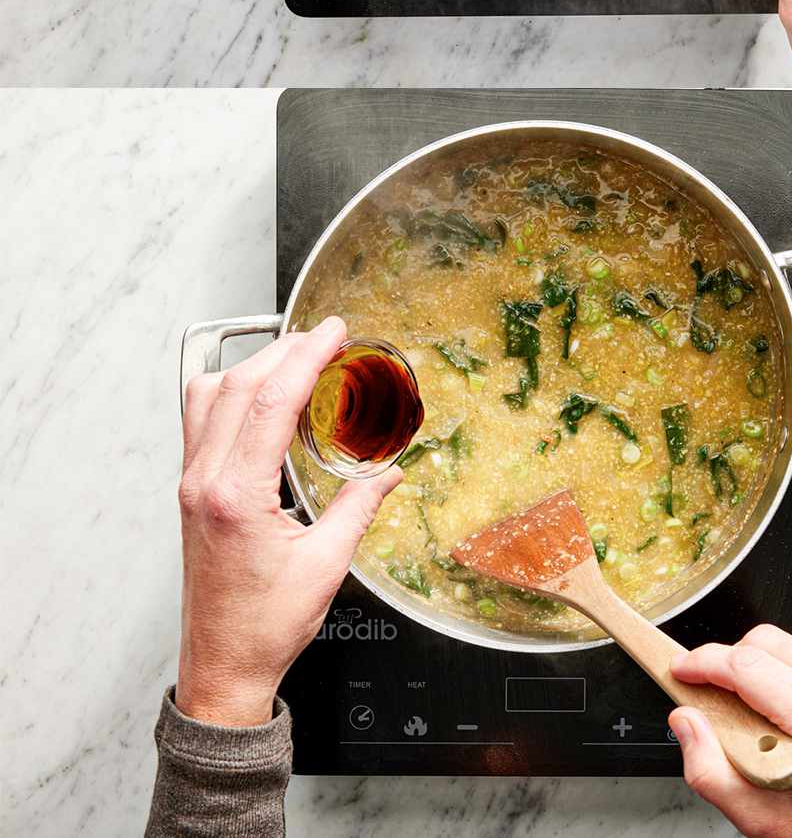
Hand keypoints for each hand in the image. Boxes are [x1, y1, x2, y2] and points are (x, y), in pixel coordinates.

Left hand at [176, 317, 400, 724]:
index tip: (333, 332)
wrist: (223, 668)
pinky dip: (231, 391)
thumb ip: (359, 507)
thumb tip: (390, 472)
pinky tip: (260, 392)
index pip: (271, 401)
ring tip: (295, 355)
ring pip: (208, 395)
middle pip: (238, 385)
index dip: (305, 356)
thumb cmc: (264, 627)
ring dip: (252, 364)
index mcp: (236, 496)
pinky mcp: (191, 491)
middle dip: (284, 349)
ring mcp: (191, 484)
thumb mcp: (326, 564)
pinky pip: (200, 420)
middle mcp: (204, 482)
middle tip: (325, 336)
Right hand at [669, 626, 791, 837]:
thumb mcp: (762, 821)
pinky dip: (784, 674)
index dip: (703, 663)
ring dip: (757, 669)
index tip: (681, 669)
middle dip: (727, 664)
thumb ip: (709, 772)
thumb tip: (685, 721)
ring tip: (759, 719)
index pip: (748, 666)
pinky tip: (787, 713)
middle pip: (763, 642)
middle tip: (713, 701)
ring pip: (783, 643)